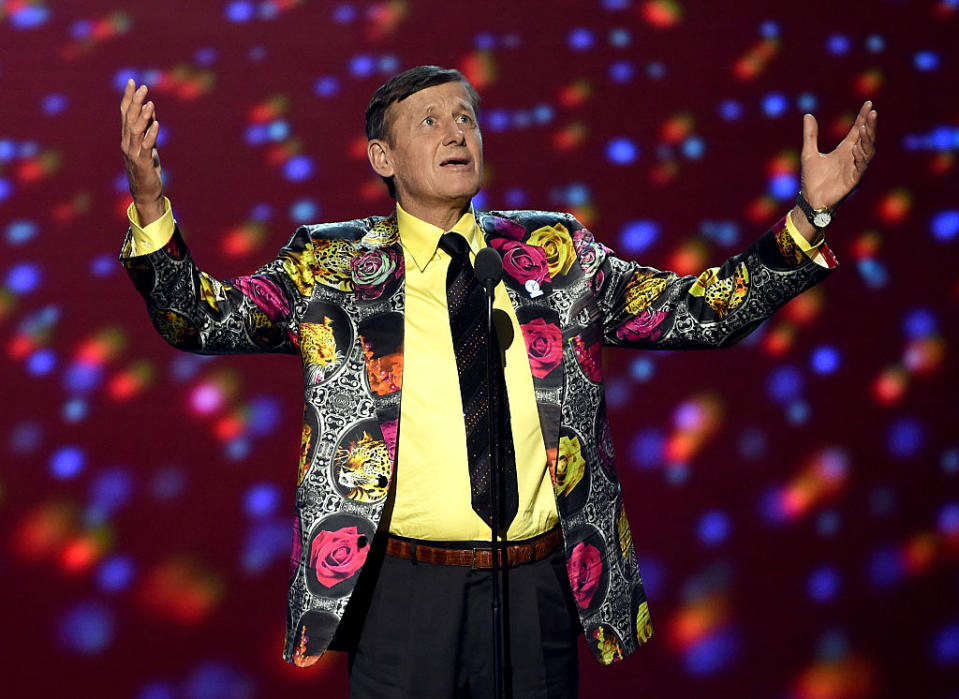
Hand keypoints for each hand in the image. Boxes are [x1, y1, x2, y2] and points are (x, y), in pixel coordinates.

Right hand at [120, 79, 163, 224]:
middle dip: (135, 102)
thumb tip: (151, 110)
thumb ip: (148, 129)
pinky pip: (146, 146)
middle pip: (129, 118)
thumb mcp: (149, 146)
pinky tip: (157, 124)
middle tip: (142, 87)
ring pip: (135, 130)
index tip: (132, 82)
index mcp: (127, 138)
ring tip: (150, 103)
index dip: (128, 98)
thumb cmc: (147, 169)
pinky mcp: (143, 163)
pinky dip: (151, 134)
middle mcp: (127, 143)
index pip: (125, 113)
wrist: (146, 193)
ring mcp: (133, 153)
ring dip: (143, 116)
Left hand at [800, 100, 877, 210]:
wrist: (811, 199)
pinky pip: (861, 166)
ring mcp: (855, 168)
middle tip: (872, 112)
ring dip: (867, 139)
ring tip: (864, 127)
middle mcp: (852, 157)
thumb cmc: (812, 178)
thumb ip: (810, 135)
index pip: (857, 131)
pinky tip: (856, 147)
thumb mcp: (808, 153)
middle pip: (866, 138)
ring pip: (867, 151)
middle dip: (870, 125)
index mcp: (844, 150)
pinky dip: (860, 156)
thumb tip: (807, 114)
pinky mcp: (854, 179)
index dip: (863, 117)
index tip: (869, 103)